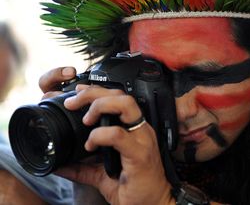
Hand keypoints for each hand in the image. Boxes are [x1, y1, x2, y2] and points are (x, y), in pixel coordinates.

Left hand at [38, 67, 173, 204]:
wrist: (154, 204)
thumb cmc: (135, 187)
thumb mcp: (102, 175)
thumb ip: (83, 168)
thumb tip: (60, 165)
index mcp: (134, 130)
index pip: (118, 97)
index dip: (97, 91)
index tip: (77, 94)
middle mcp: (140, 129)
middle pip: (120, 95)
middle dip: (94, 92)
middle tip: (74, 102)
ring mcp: (141, 139)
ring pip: (125, 105)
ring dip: (100, 106)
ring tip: (85, 120)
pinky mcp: (139, 153)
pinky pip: (118, 135)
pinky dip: (100, 135)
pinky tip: (90, 144)